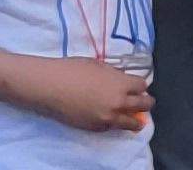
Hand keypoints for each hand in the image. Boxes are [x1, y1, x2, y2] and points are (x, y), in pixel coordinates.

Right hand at [13, 57, 154, 133]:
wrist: (47, 86)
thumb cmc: (68, 70)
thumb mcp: (95, 65)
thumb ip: (113, 74)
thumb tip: (121, 81)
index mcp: (120, 84)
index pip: (142, 86)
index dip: (138, 85)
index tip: (135, 86)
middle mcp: (120, 102)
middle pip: (145, 105)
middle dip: (145, 102)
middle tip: (141, 101)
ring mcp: (109, 117)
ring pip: (134, 122)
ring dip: (135, 118)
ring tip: (132, 117)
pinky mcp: (98, 127)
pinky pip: (113, 127)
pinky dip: (114, 122)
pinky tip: (107, 116)